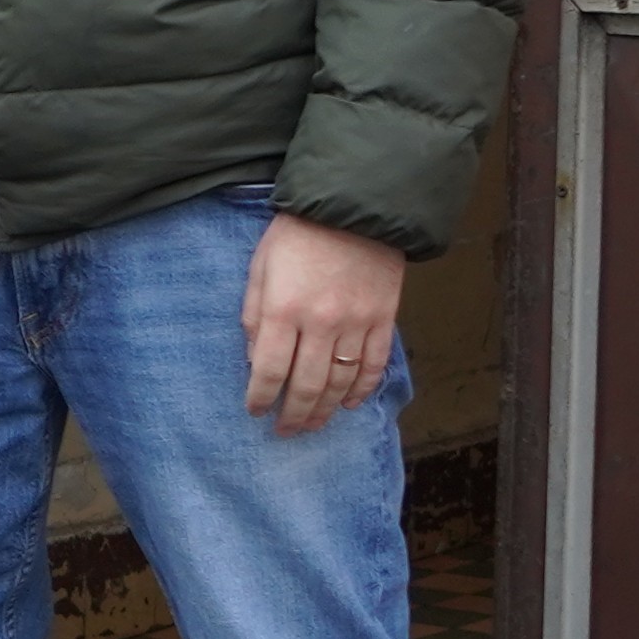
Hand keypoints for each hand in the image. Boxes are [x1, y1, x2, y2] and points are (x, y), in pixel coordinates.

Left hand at [243, 214, 403, 435]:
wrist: (354, 207)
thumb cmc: (296, 235)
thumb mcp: (260, 269)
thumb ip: (255, 317)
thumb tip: (256, 361)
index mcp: (283, 309)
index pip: (269, 370)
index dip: (260, 397)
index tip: (255, 411)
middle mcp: (320, 323)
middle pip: (306, 385)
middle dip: (293, 414)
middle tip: (284, 431)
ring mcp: (356, 323)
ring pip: (340, 381)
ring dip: (325, 409)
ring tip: (312, 425)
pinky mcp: (384, 319)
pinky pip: (373, 364)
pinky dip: (361, 389)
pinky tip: (348, 403)